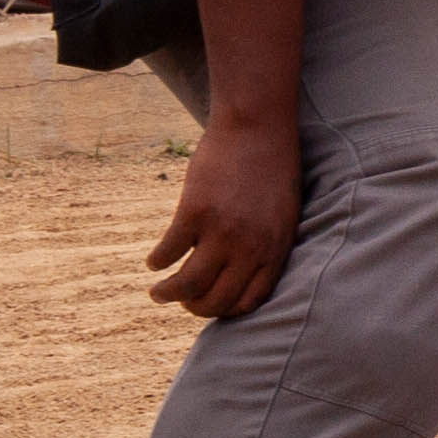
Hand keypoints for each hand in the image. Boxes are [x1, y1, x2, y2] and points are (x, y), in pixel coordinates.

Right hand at [148, 113, 304, 317]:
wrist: (257, 127)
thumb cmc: (273, 169)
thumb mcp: (283, 214)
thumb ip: (268, 244)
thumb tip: (244, 273)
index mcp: (275, 250)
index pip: (249, 301)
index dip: (227, 310)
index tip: (213, 306)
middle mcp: (250, 247)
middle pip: (216, 300)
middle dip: (196, 308)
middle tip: (183, 303)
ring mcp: (221, 231)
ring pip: (188, 285)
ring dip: (168, 295)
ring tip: (158, 294)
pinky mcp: (194, 212)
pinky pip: (168, 252)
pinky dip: (157, 261)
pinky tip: (154, 262)